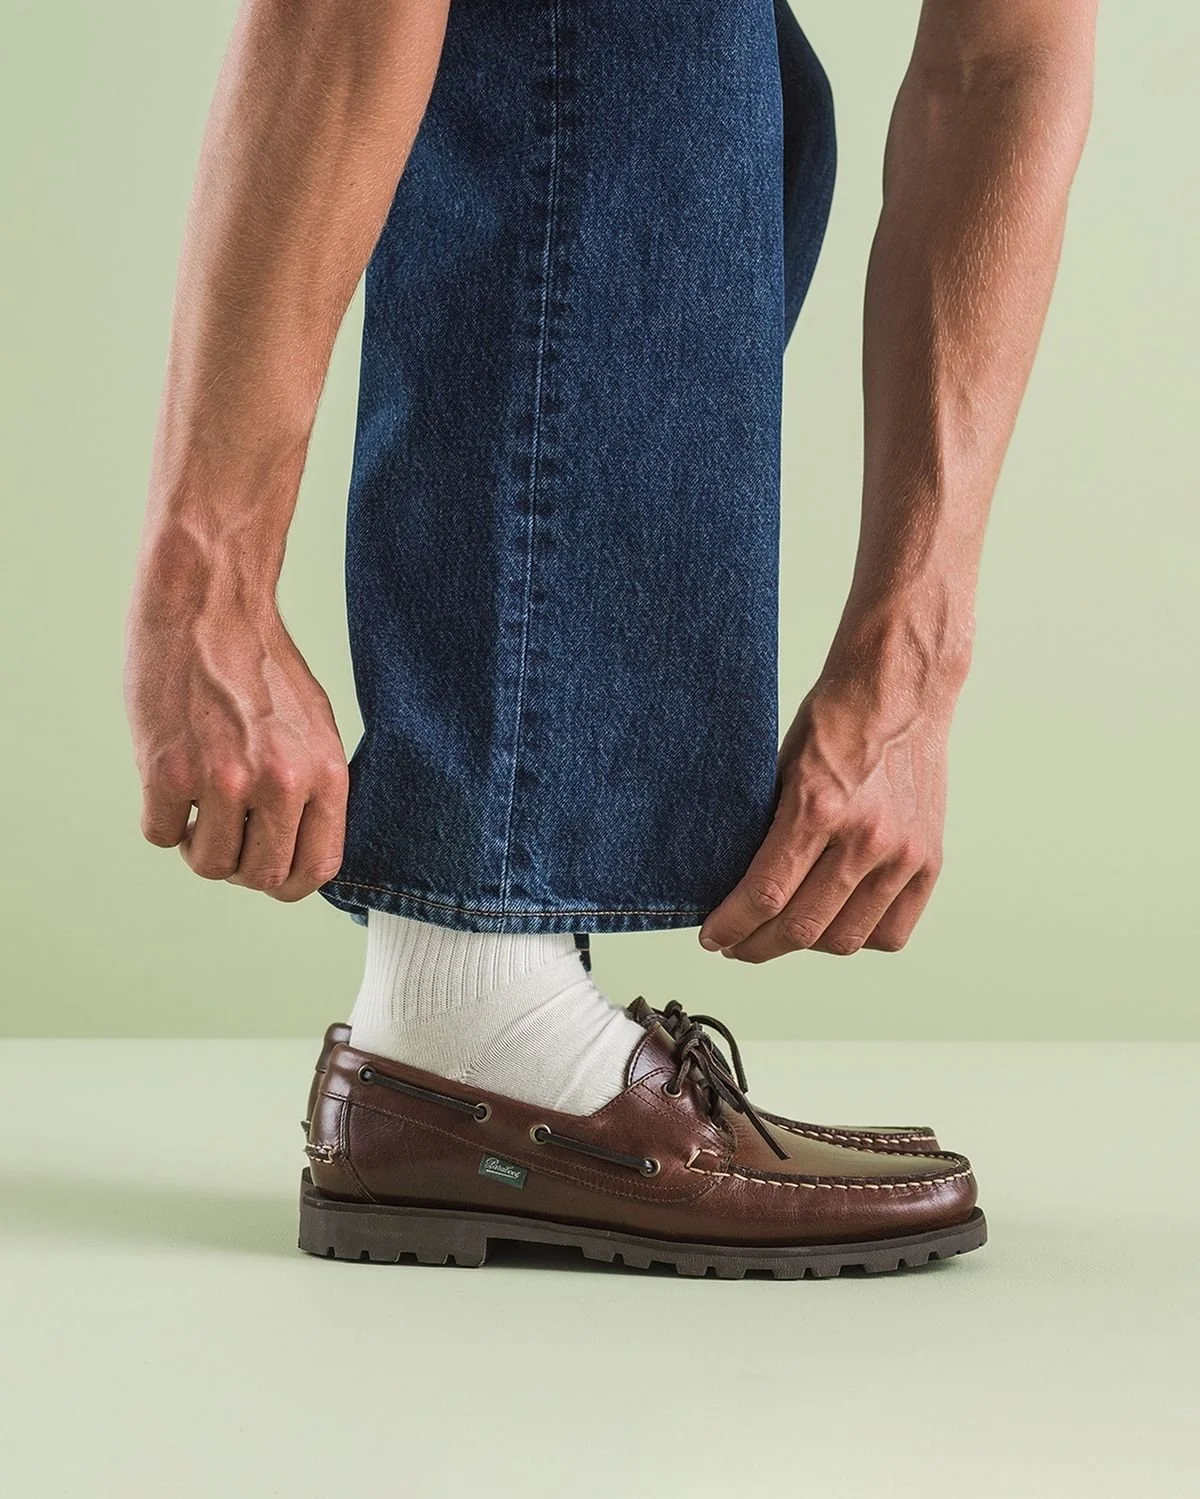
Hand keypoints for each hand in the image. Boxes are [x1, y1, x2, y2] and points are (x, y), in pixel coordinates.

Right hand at [125, 583, 348, 902]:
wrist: (208, 604)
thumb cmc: (260, 666)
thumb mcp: (314, 729)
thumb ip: (313, 792)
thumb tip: (300, 855)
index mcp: (325, 774)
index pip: (316, 869)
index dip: (287, 881)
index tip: (266, 868)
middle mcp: (281, 783)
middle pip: (259, 877)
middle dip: (239, 865)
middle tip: (225, 830)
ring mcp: (224, 780)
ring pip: (209, 865)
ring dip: (198, 844)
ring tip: (198, 802)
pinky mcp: (168, 772)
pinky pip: (161, 834)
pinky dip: (162, 817)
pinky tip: (170, 777)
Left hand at [699, 677, 950, 960]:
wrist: (901, 691)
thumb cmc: (834, 721)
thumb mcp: (781, 767)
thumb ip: (766, 829)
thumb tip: (735, 886)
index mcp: (818, 806)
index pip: (766, 894)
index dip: (732, 926)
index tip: (714, 938)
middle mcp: (865, 836)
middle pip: (803, 929)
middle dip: (758, 946)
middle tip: (737, 945)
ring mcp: (903, 853)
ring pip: (845, 939)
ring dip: (805, 947)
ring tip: (783, 934)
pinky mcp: (929, 861)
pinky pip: (891, 932)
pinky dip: (858, 937)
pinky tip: (834, 923)